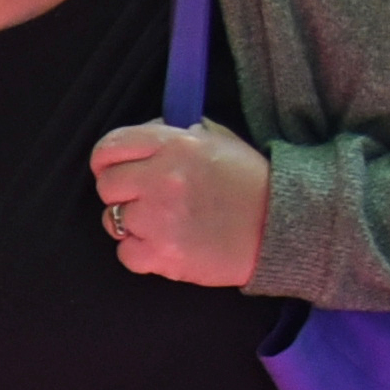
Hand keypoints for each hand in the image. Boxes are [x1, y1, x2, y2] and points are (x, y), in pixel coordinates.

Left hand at [85, 120, 270, 288]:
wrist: (284, 226)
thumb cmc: (251, 182)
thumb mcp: (218, 140)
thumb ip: (176, 135)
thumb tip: (145, 137)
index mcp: (173, 145)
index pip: (109, 148)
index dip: (106, 161)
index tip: (115, 169)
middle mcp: (161, 179)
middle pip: (106, 186)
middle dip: (120, 193)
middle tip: (145, 199)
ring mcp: (159, 218)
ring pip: (112, 221)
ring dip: (132, 224)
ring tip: (164, 223)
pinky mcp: (162, 254)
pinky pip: (125, 253)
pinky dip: (140, 253)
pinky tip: (166, 244)